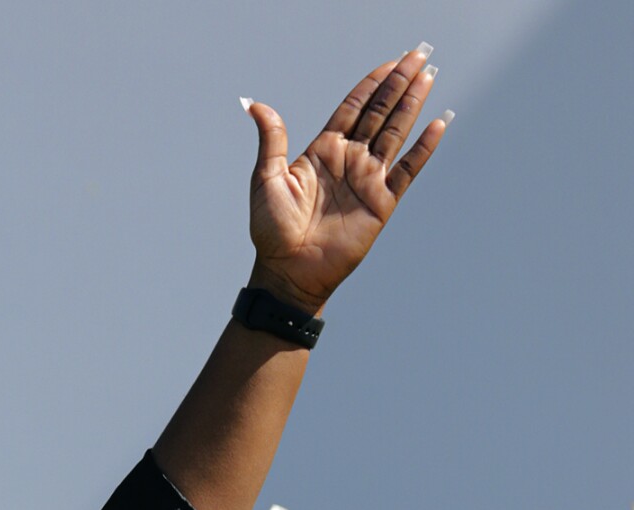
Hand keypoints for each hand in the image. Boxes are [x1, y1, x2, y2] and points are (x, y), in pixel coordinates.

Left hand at [244, 46, 450, 315]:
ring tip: (429, 75)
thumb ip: (271, 139)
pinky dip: (423, 149)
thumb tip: (255, 105)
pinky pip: (407, 171)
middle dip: (399, 83)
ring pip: (396, 133)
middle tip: (419, 55)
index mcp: (324, 151)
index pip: (354, 107)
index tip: (391, 61)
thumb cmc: (272, 230)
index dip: (372, 83)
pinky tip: (438, 124)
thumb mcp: (267, 178)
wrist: (288, 272)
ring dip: (413, 104)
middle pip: (380, 113)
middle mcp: (349, 160)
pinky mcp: (381, 204)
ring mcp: (367, 180)